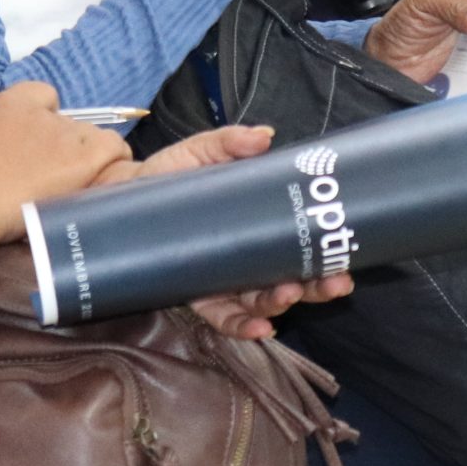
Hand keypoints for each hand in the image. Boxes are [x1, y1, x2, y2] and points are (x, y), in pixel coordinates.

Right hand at [0, 81, 129, 239]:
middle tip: (49, 176)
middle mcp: (43, 114)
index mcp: (10, 104)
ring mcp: (66, 136)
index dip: (45, 118)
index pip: (44, 95)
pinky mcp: (83, 159)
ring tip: (71, 187)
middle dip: (63, 146)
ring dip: (87, 158)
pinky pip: (116, 149)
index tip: (36, 144)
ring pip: (94, 137)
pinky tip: (102, 179)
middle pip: (69, 122)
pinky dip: (114, 161)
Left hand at [92, 125, 356, 337]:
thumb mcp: (201, 151)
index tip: (345, 259)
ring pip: (263, 303)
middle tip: (333, 282)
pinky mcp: (195, 295)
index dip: (326, 257)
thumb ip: (230, 142)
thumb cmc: (169, 175)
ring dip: (282, 303)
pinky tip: (262, 328)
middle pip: (292, 281)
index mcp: (257, 227)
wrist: (121, 197)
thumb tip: (264, 136)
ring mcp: (222, 281)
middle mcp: (247, 259)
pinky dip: (244, 327)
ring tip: (289, 293)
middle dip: (316, 286)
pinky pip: (224, 319)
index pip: (300, 247)